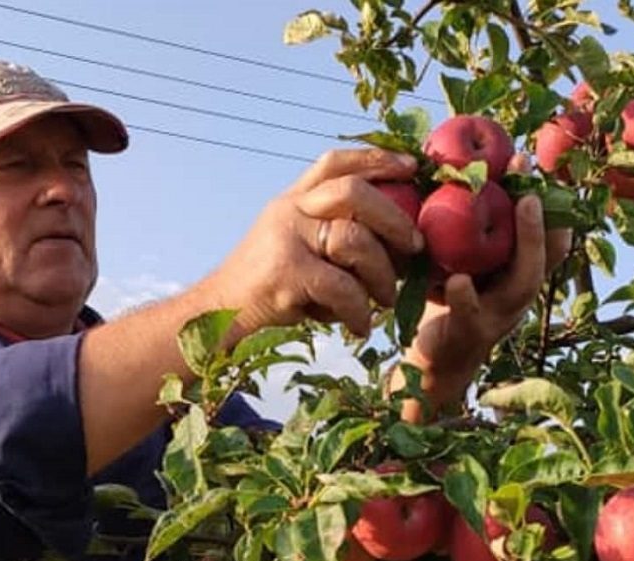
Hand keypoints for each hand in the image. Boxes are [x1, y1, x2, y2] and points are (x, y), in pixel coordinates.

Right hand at [208, 148, 423, 339]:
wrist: (218, 318)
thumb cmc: (269, 291)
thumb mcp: (295, 248)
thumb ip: (331, 233)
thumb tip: (398, 237)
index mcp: (293, 200)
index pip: (336, 164)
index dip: (376, 159)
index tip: (412, 168)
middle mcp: (289, 210)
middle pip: (353, 192)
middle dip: (394, 218)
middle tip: (416, 247)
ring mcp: (285, 240)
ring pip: (353, 240)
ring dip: (381, 276)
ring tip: (385, 300)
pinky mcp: (286, 275)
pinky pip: (342, 288)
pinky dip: (358, 311)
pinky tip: (360, 327)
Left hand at [397, 173, 571, 416]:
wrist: (434, 359)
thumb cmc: (449, 300)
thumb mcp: (465, 262)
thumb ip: (471, 229)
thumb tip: (457, 169)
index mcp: (520, 272)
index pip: (553, 238)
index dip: (552, 202)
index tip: (535, 165)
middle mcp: (519, 293)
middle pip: (546, 255)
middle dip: (542, 213)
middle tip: (530, 178)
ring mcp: (499, 316)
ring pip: (524, 282)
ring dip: (527, 243)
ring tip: (520, 207)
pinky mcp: (469, 334)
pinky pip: (472, 314)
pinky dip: (466, 296)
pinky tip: (458, 280)